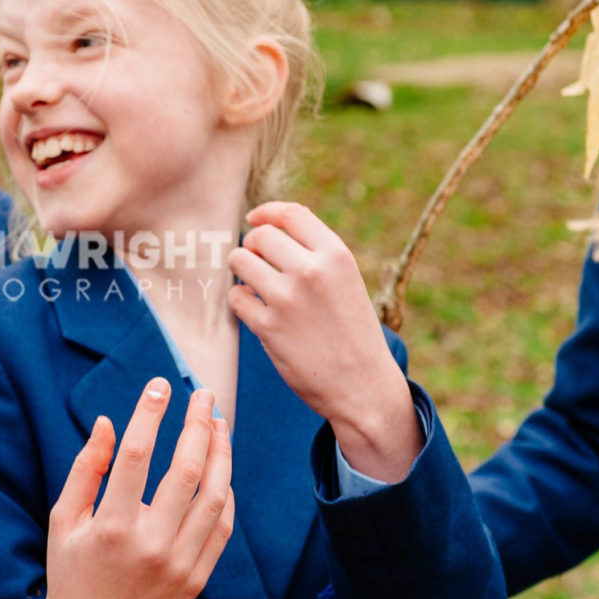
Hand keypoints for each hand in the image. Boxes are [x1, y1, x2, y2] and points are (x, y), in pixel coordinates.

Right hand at [25, 381, 235, 598]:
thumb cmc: (71, 574)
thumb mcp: (64, 520)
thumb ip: (86, 469)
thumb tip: (110, 422)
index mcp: (111, 527)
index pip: (137, 455)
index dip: (150, 414)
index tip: (159, 386)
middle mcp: (150, 545)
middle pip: (185, 469)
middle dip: (197, 424)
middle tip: (202, 395)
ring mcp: (179, 564)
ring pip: (214, 496)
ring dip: (220, 454)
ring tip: (218, 424)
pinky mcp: (197, 579)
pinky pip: (222, 528)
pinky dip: (226, 494)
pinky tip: (220, 470)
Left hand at [227, 201, 419, 482]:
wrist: (362, 385)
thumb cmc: (352, 331)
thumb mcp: (347, 281)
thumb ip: (316, 254)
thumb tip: (268, 227)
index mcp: (336, 255)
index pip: (291, 214)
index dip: (266, 213)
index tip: (254, 219)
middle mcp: (311, 271)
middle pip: (260, 236)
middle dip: (252, 246)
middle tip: (257, 263)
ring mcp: (287, 298)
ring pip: (240, 261)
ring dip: (241, 270)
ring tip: (253, 285)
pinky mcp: (268, 327)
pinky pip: (236, 298)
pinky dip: (240, 302)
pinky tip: (255, 311)